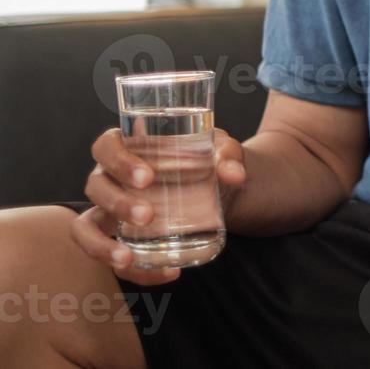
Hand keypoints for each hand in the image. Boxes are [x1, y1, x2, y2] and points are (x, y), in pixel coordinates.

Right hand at [71, 126, 246, 285]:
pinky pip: (113, 257)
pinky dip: (135, 271)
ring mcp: (107, 210)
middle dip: (117, 203)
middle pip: (95, 186)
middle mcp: (110, 177)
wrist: (219, 189)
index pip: (106, 146)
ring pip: (86, 227)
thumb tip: (234, 174)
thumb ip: (229, 156)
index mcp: (129, 147)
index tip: (146, 178)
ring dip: (101, 245)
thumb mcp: (221, 151)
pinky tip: (166, 272)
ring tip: (128, 258)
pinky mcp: (118, 239)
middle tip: (148, 216)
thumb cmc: (209, 160)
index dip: (118, 161)